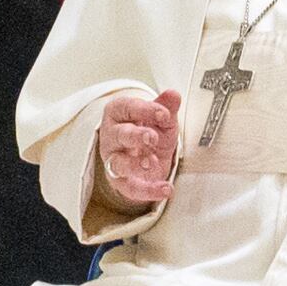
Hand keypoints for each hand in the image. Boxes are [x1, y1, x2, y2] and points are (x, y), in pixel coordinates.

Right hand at [96, 87, 182, 207]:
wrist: (146, 159)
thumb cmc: (149, 132)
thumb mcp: (160, 119)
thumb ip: (166, 107)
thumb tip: (173, 94)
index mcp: (119, 114)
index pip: (126, 107)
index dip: (144, 109)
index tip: (164, 114)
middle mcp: (112, 136)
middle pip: (119, 134)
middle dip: (135, 135)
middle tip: (152, 137)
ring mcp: (114, 160)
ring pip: (117, 162)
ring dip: (134, 163)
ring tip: (152, 162)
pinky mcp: (121, 181)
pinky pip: (130, 188)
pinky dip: (148, 190)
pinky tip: (165, 188)